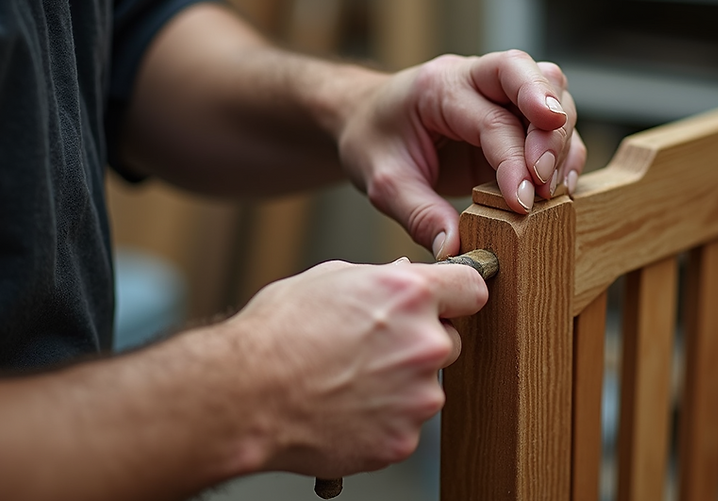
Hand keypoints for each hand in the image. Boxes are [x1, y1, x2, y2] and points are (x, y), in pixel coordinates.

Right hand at [222, 258, 486, 477]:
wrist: (244, 396)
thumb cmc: (276, 334)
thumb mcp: (329, 280)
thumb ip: (380, 280)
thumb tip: (403, 278)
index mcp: (410, 295)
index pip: (472, 287)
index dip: (458, 294)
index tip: (451, 302)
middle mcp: (424, 344)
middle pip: (450, 341)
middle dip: (420, 344)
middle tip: (374, 349)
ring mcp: (417, 396)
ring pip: (427, 387)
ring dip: (400, 386)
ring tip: (348, 381)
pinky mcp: (403, 439)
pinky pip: (405, 425)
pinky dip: (382, 421)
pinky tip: (345, 409)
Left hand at [338, 50, 585, 258]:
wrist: (366, 118)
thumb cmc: (374, 140)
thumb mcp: (383, 181)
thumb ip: (420, 215)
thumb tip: (455, 250)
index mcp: (439, 86)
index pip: (492, 118)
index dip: (514, 161)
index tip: (522, 204)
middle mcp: (475, 78)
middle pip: (533, 76)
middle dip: (551, 130)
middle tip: (548, 183)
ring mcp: (499, 93)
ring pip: (554, 91)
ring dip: (563, 140)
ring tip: (556, 189)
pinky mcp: (514, 115)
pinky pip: (553, 121)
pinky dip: (565, 151)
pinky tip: (560, 187)